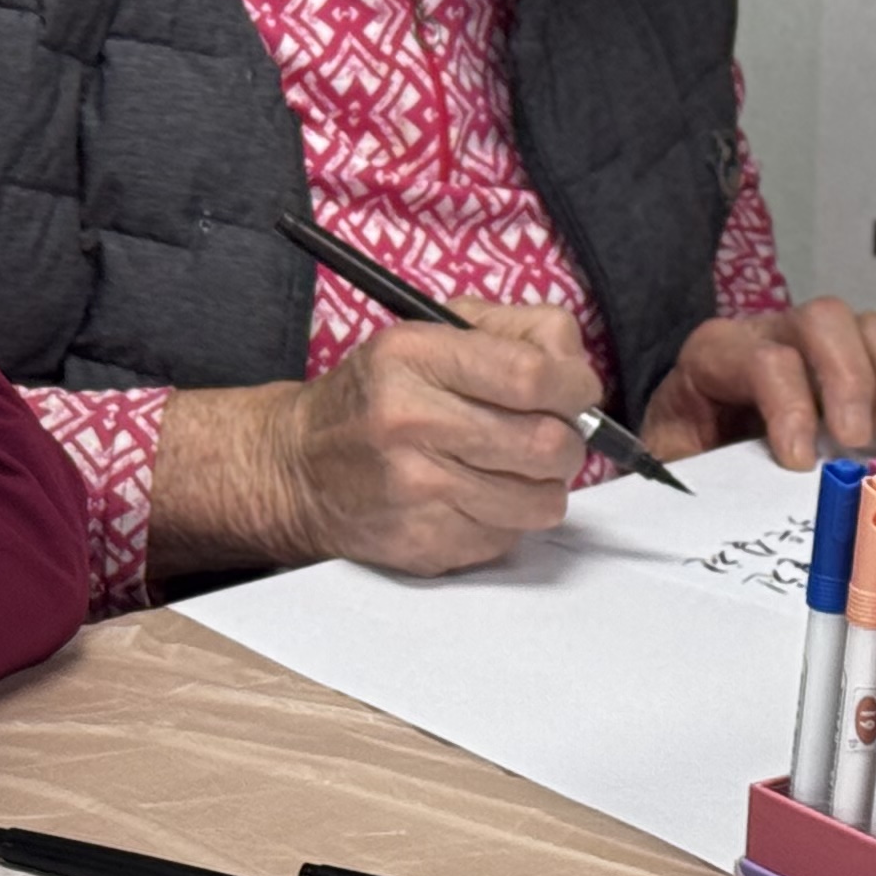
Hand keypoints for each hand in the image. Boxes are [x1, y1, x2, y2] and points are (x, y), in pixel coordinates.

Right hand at [156, 300, 602, 580]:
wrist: (298, 469)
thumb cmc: (376, 396)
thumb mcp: (426, 334)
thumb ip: (510, 333)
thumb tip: (575, 366)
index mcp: (412, 356)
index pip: (532, 375)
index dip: (575, 385)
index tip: (576, 391)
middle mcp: (410, 422)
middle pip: (547, 443)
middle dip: (568, 440)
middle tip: (551, 433)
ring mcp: (417, 491)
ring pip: (542, 501)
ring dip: (544, 485)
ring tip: (516, 468)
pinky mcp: (425, 543)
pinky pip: (511, 537)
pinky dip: (509, 518)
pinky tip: (478, 496)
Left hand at [641, 301, 875, 468]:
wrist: (697, 443)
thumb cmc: (693, 453)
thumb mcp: (677, 462)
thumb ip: (696, 471)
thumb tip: (722, 497)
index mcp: (719, 353)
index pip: (762, 355)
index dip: (788, 404)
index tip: (802, 459)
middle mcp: (778, 331)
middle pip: (825, 319)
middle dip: (849, 381)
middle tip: (859, 443)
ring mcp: (833, 342)